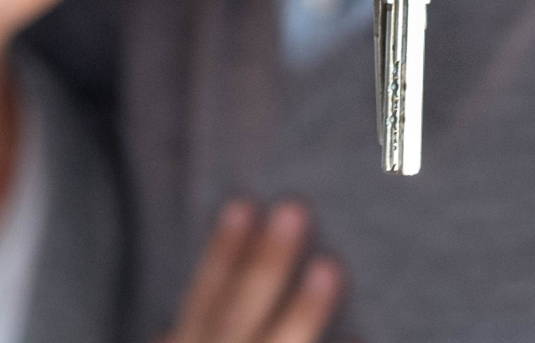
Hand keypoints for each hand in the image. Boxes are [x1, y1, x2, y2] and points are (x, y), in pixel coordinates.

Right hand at [164, 200, 344, 342]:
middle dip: (265, 264)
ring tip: (329, 266)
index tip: (243, 204)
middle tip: (293, 211)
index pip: (204, 294)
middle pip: (237, 312)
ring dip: (304, 310)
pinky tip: (359, 334)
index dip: (222, 251)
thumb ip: (195, 331)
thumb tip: (175, 313)